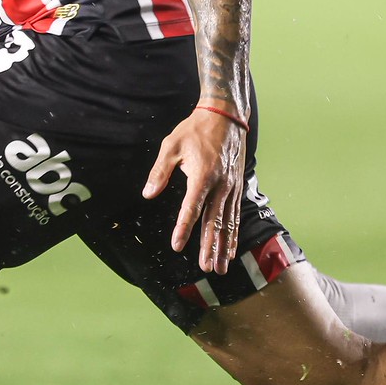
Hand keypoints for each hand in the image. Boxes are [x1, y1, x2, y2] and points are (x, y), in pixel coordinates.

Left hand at [143, 104, 246, 275]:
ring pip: (228, 222)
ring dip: (223, 245)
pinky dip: (234, 233)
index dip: (184, 228)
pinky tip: (231, 248)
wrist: (225, 116)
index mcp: (202, 175)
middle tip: (206, 268)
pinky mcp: (237, 186)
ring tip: (220, 266)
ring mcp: (231, 187)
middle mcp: (220, 184)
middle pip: (214, 221)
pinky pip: (236, 215)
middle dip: (209, 246)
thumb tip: (148, 193)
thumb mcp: (172, 145)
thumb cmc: (195, 130)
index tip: (177, 246)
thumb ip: (160, 171)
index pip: (191, 207)